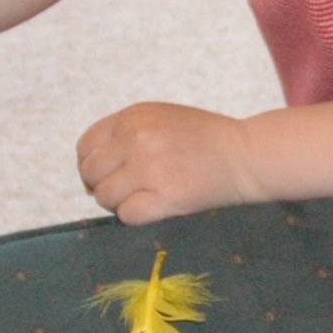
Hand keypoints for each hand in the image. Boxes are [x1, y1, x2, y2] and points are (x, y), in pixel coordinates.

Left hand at [78, 102, 261, 224]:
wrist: (246, 154)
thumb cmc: (206, 137)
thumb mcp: (161, 118)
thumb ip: (128, 132)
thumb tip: (96, 165)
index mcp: (133, 117)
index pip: (86, 146)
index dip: (89, 164)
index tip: (104, 175)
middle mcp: (136, 139)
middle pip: (91, 173)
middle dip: (101, 185)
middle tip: (124, 190)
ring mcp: (149, 169)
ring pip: (105, 196)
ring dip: (118, 202)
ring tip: (141, 197)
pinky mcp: (165, 197)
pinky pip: (127, 215)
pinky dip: (135, 215)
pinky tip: (154, 206)